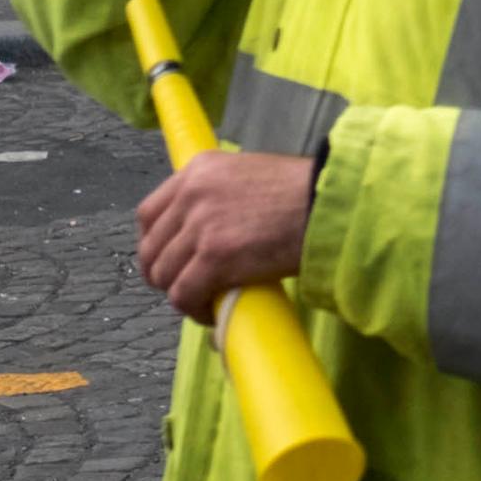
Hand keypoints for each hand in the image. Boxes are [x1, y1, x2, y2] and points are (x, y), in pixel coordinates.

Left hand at [137, 150, 314, 326]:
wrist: (331, 205)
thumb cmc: (304, 192)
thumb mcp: (250, 175)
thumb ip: (219, 194)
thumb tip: (206, 229)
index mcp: (199, 169)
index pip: (149, 212)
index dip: (154, 242)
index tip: (168, 258)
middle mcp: (192, 193)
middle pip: (151, 247)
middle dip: (163, 272)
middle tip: (185, 285)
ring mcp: (201, 225)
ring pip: (164, 274)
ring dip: (179, 292)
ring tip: (203, 300)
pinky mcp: (214, 257)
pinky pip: (184, 294)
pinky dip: (193, 309)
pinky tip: (211, 311)